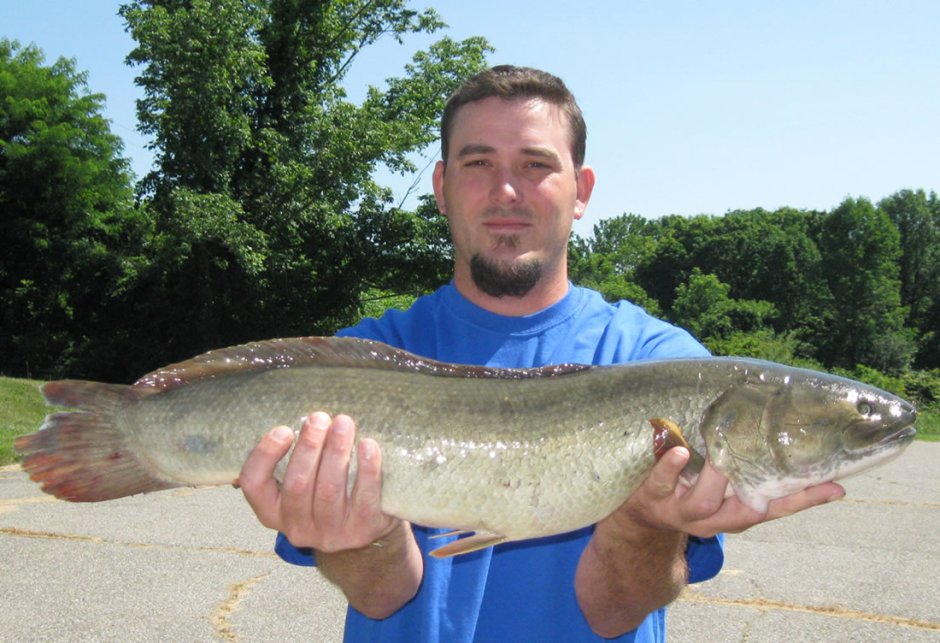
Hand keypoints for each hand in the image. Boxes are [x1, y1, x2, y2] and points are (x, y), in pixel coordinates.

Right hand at [239, 411, 399, 551]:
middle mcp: (297, 527)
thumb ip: (296, 457)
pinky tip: (368, 445)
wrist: (367, 530)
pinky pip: (364, 497)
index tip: (283, 429)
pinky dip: (367, 469)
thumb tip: (303, 416)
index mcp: (273, 511)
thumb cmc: (328, 492)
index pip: (254, 485)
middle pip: (297, 485)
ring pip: (329, 490)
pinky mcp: (362, 529)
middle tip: (319, 418)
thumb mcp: (304, 483)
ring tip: (343, 423)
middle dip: (308, 447)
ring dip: (336, 451)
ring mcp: (330, 532)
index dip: (265, 455)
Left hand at [615, 447, 845, 537]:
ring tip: (721, 453)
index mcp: (734, 510)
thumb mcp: (717, 480)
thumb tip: (783, 425)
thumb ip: (747, 462)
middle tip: (779, 465)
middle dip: (767, 496)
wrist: (636, 513)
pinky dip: (670, 468)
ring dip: (715, 479)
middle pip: (747, 513)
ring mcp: (681, 509)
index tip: (838, 487)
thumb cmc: (686, 484)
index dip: (807, 499)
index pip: (777, 507)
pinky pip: (662, 483)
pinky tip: (678, 451)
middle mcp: (713, 517)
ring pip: (704, 503)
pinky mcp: (652, 496)